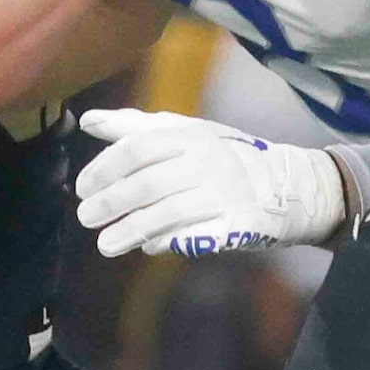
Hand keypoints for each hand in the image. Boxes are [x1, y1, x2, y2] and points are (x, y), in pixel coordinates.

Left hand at [75, 109, 348, 257]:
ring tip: (105, 245)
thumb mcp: (186, 133)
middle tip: (86, 218)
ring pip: (167, 214)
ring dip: (130, 231)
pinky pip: (193, 237)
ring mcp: (224, 195)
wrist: (287, 187)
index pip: (137, 150)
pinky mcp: (237, 226)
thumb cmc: (227, 157)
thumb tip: (88, 122)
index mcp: (191, 136)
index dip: (104, 170)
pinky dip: (165, 242)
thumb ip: (136, 128)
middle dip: (111, 203)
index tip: (83, 188)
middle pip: (148, 184)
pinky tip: (147, 246)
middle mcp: (207, 162)